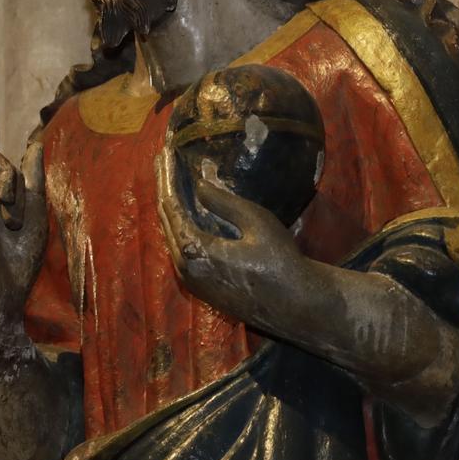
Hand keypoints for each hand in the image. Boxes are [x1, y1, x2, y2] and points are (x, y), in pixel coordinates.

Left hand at [155, 142, 307, 329]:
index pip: (171, 207)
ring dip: (171, 207)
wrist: (295, 305)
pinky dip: (180, 225)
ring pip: (172, 236)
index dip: (166, 178)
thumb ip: (224, 203)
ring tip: (170, 179)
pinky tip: (185, 210)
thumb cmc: (281, 262)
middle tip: (162, 160)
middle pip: (166, 220)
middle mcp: (186, 269)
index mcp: (196, 252)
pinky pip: (181, 249)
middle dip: (165, 188)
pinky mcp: (200, 288)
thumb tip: (199, 185)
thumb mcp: (258, 223)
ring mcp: (191, 281)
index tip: (163, 154)